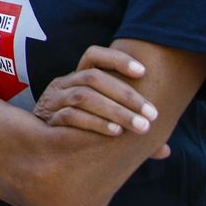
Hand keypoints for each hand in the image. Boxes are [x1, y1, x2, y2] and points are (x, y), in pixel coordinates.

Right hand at [34, 45, 169, 159]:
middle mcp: (64, 83)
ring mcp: (54, 100)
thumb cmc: (78, 132)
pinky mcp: (48, 119)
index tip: (144, 72)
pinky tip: (115, 133)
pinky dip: (95, 123)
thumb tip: (165, 150)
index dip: (118, 59)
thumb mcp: (104, 124)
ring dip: (115, 110)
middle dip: (126, 94)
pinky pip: (70, 115)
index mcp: (78, 78)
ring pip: (83, 95)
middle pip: (94, 77)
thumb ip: (131, 131)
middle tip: (151, 114)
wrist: (39, 147)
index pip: (94, 56)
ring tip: (139, 126)